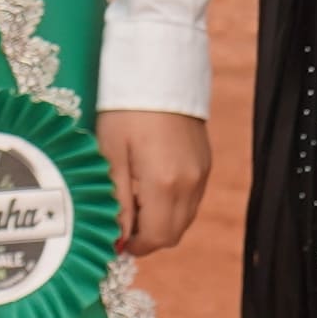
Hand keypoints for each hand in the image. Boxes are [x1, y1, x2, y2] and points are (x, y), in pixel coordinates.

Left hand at [100, 108, 209, 256]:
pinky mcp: (205, 164)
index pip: (156, 237)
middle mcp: (190, 184)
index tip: (115, 239)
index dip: (134, 246)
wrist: (160, 71)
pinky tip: (151, 187)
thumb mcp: (111, 154)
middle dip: (147, 238)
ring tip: (135, 201)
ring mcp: (202, 174)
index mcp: (163, 183)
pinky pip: (191, 201)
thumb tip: (118, 237)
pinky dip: (172, 206)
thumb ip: (117, 200)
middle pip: (173, 235)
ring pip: (184, 220)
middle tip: (122, 222)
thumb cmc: (126, 110)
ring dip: (160, 223)